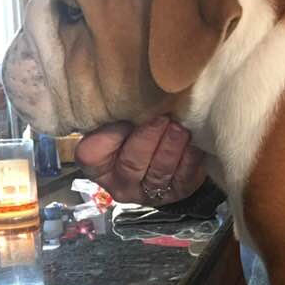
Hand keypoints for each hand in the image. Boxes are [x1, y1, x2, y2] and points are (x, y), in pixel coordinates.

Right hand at [74, 117, 205, 204]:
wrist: (168, 148)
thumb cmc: (137, 128)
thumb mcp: (121, 119)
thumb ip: (118, 112)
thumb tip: (127, 92)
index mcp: (97, 164)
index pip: (92, 154)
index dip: (109, 135)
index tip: (125, 116)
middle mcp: (120, 183)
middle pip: (131, 163)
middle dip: (148, 138)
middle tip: (161, 117)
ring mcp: (150, 192)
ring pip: (160, 171)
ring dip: (171, 147)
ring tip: (179, 127)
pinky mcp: (178, 191)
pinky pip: (184, 176)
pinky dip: (190, 157)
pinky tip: (193, 140)